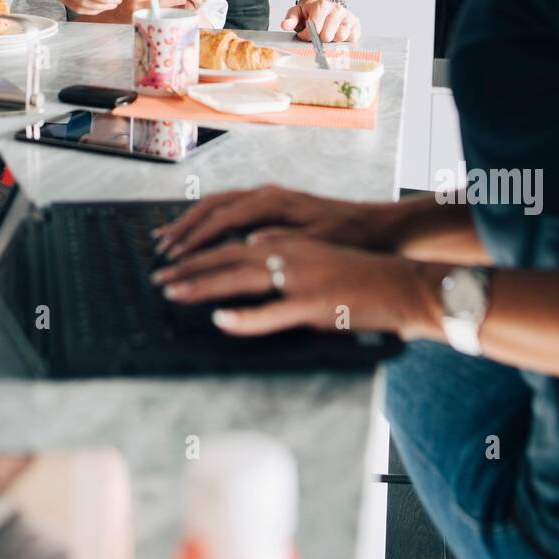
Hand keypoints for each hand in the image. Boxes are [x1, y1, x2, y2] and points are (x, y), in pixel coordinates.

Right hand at [116, 0, 185, 19]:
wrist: (114, 14)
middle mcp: (136, 7)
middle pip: (156, 5)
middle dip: (171, 2)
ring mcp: (140, 17)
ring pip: (158, 14)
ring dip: (172, 11)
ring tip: (183, 8)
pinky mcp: (142, 24)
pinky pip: (156, 19)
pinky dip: (166, 16)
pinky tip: (175, 15)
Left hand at [152, 233, 424, 337]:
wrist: (400, 282)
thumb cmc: (358, 271)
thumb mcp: (315, 251)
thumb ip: (282, 246)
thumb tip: (249, 246)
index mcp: (287, 238)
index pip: (231, 239)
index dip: (199, 247)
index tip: (173, 257)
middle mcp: (288, 250)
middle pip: (226, 254)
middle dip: (188, 265)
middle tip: (158, 277)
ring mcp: (299, 277)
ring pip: (239, 277)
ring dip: (202, 286)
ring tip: (173, 292)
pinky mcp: (312, 304)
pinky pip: (271, 312)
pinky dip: (244, 316)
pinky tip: (220, 320)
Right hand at [153, 184, 397, 258]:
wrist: (377, 227)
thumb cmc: (349, 238)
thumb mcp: (320, 246)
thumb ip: (284, 244)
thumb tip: (248, 244)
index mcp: (274, 202)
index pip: (223, 218)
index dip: (196, 239)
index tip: (177, 258)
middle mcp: (267, 193)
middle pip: (213, 205)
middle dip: (185, 228)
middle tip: (161, 250)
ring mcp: (268, 196)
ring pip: (218, 204)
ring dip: (192, 222)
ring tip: (169, 240)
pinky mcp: (271, 204)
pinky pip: (229, 208)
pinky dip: (208, 220)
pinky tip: (199, 234)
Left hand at [281, 0, 360, 42]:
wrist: (323, 1)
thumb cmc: (310, 10)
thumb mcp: (297, 12)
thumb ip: (290, 19)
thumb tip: (285, 25)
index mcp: (322, 6)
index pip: (314, 30)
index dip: (307, 35)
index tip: (305, 34)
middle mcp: (337, 10)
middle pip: (327, 36)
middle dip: (319, 38)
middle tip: (317, 33)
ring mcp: (348, 16)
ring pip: (341, 37)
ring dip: (333, 39)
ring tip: (328, 33)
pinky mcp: (355, 23)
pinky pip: (353, 37)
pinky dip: (345, 39)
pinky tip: (337, 34)